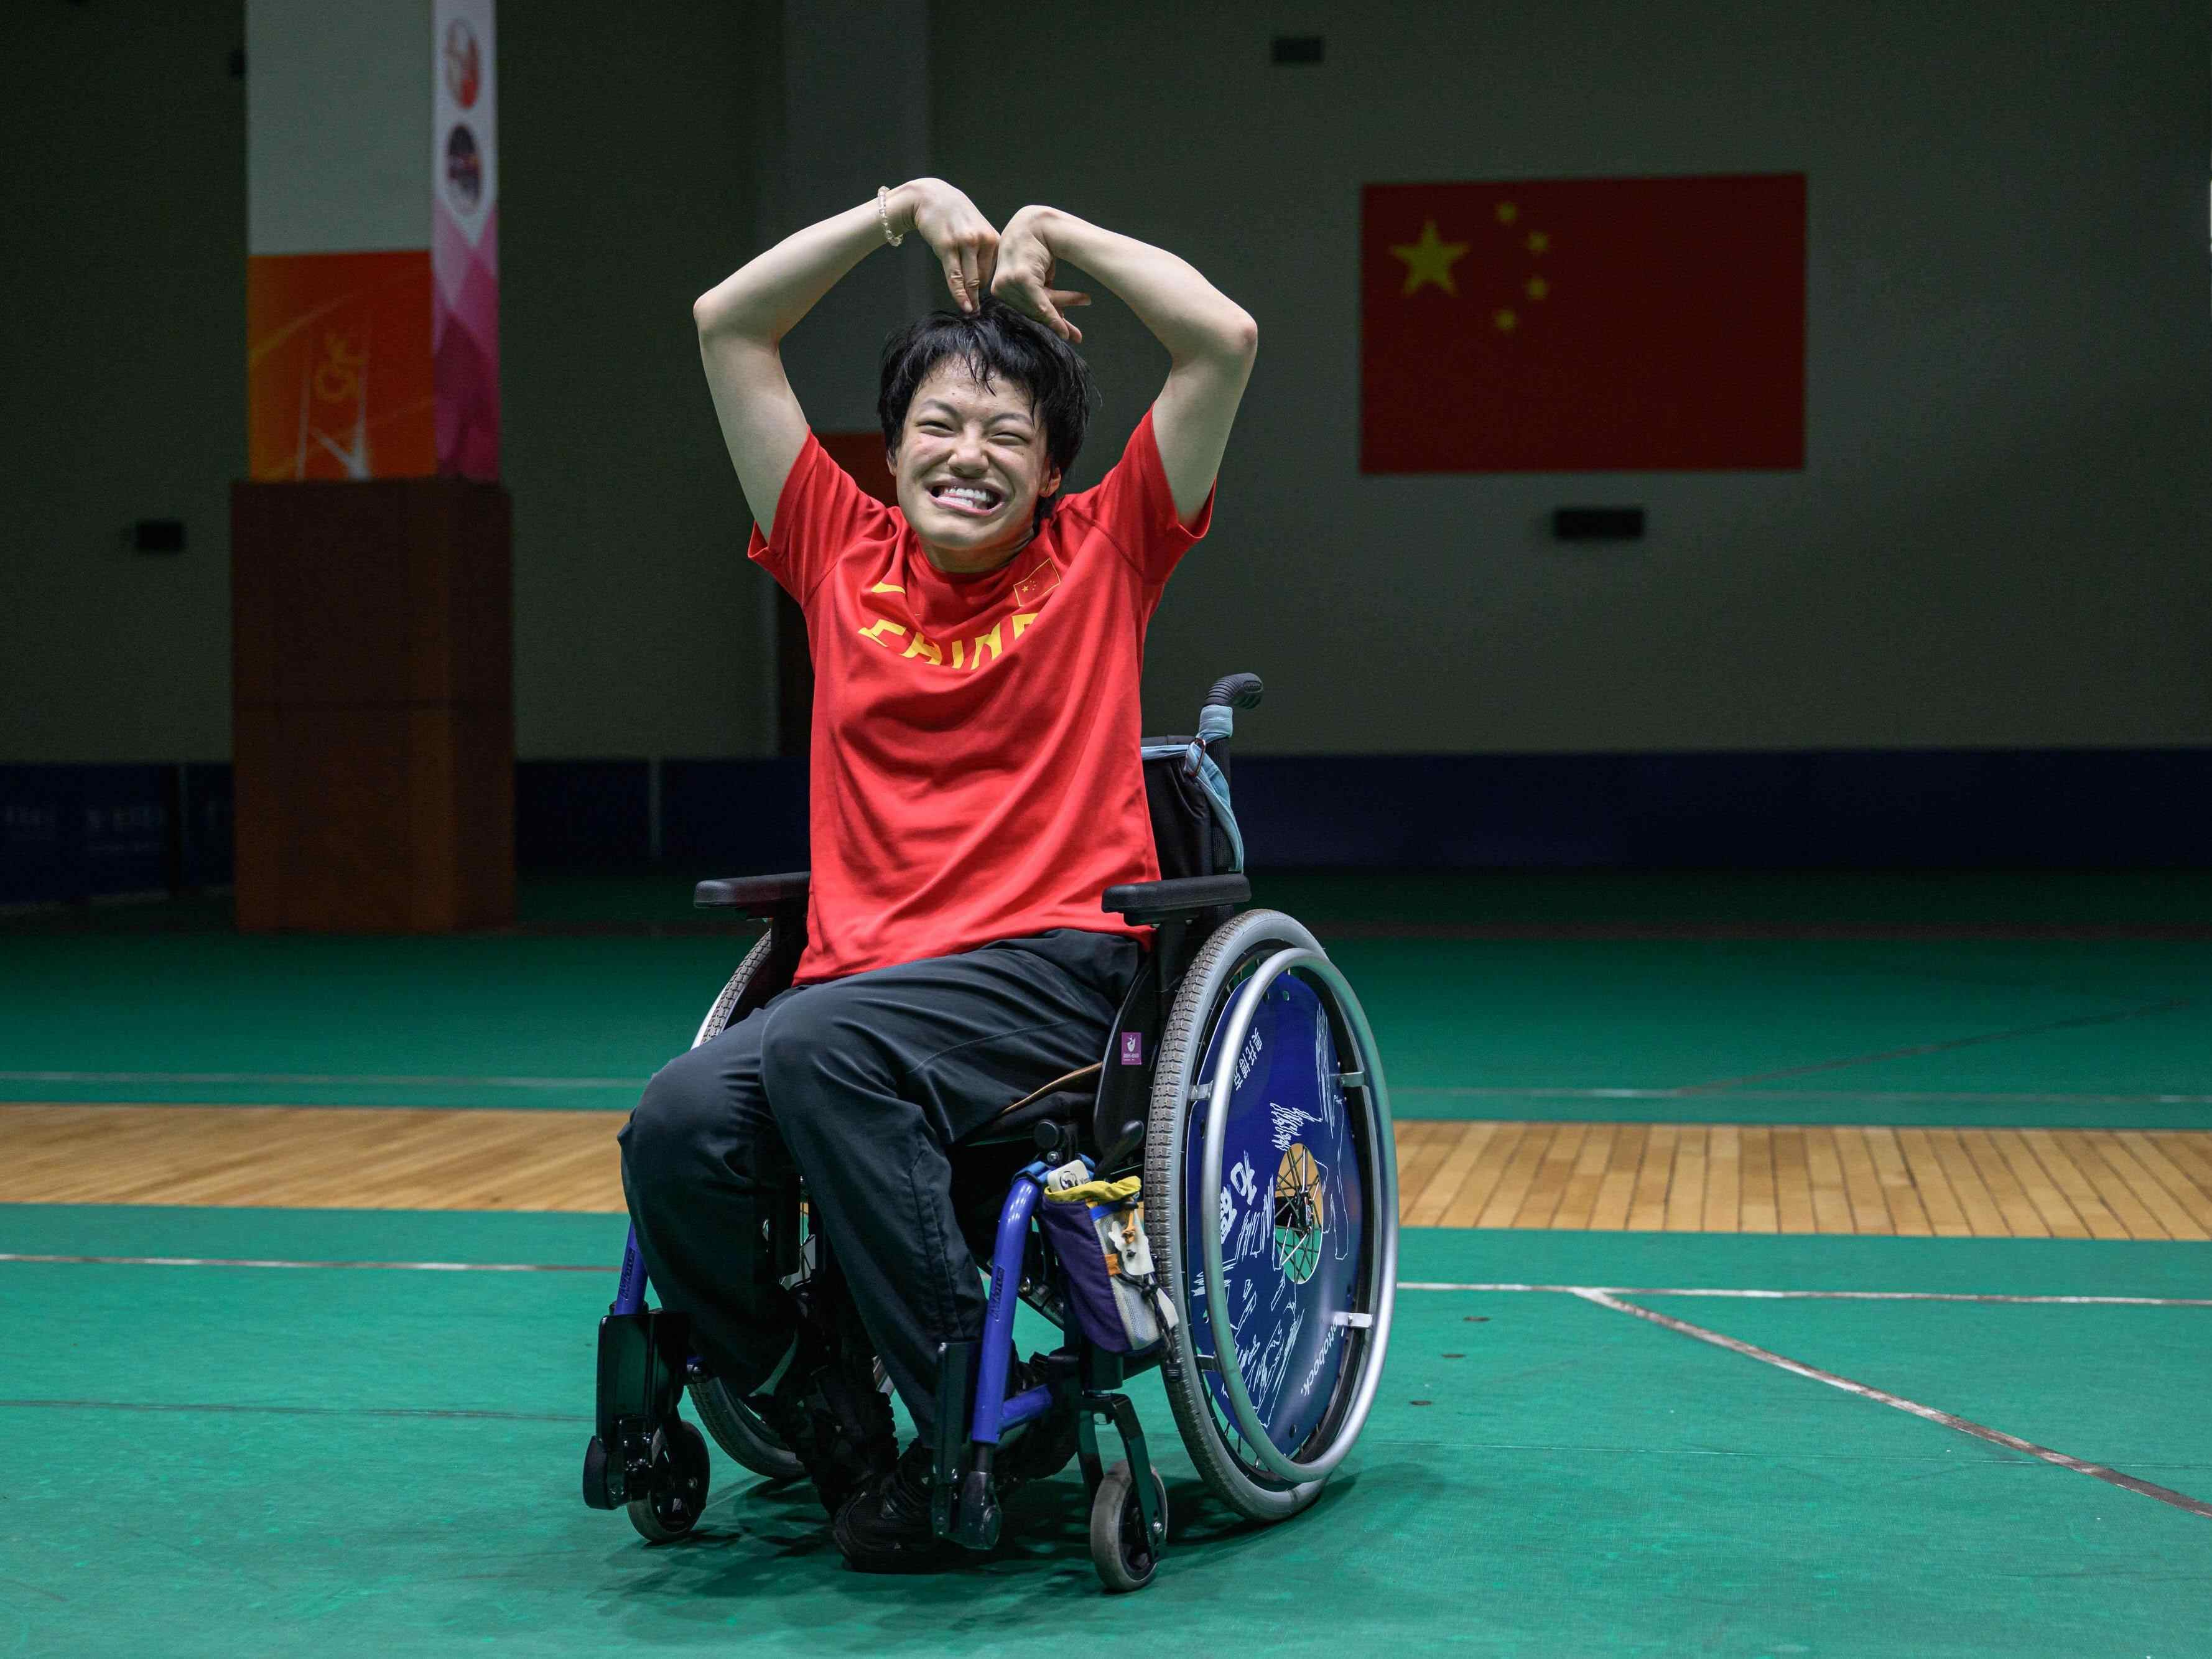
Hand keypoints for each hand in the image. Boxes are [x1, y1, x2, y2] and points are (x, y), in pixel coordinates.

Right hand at [897, 179, 998, 313]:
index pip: (995, 270)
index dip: (988, 284)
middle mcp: (982, 239)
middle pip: (984, 277)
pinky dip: (959, 294)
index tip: (984, 296)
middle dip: (979, 293)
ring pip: (971, 280)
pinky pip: (955, 277)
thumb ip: (984, 250)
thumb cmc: (954, 214)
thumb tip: (984, 278)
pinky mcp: (947, 247)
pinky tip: (963, 306)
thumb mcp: (977, 228)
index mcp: (993, 237)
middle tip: (976, 308)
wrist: (931, 197)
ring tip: (971, 312)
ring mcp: (965, 243)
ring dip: (970, 299)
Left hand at [990, 206, 1092, 343]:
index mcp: (999, 287)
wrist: (1039, 223)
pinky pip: (1039, 302)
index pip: (1025, 309)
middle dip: (1057, 320)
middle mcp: (999, 286)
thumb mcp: (1039, 276)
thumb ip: (1043, 296)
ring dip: (1063, 307)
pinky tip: (1064, 329)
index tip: (1062, 334)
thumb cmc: (1038, 248)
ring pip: (1039, 306)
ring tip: (1084, 304)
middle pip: (1032, 310)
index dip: (1045, 322)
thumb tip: (1057, 318)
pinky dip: (1052, 315)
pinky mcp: (1019, 278)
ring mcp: (1007, 282)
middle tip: (1075, 334)